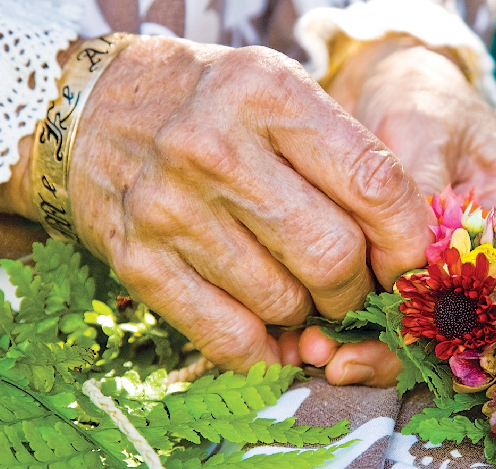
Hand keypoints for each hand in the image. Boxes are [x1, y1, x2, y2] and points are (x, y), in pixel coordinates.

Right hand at [0, 37, 433, 374]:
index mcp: (266, 93)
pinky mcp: (137, 261)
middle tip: (349, 283)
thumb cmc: (205, 102)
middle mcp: (214, 148)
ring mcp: (169, 208)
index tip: (409, 261)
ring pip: (284, 304)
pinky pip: (228, 338)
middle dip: (357, 288)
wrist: (85, 112)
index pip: (373, 182)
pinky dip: (264, 352)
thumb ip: (344, 155)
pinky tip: (271, 337)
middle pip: (332, 256)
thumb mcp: (278, 89)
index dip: (407, 238)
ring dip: (307, 314)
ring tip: (296, 290)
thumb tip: (404, 249)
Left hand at [296, 38, 495, 385]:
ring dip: (364, 351)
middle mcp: (495, 260)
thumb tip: (410, 268)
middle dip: (397, 352)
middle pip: (461, 331)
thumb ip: (419, 193)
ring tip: (308, 352)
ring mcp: (449, 275)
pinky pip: (381, 320)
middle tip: (336, 360)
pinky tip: (298, 344)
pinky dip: (342, 335)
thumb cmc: (421, 95)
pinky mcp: (406, 279)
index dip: (457, 328)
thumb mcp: (422, 129)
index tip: (401, 339)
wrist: (390, 84)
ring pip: (416, 336)